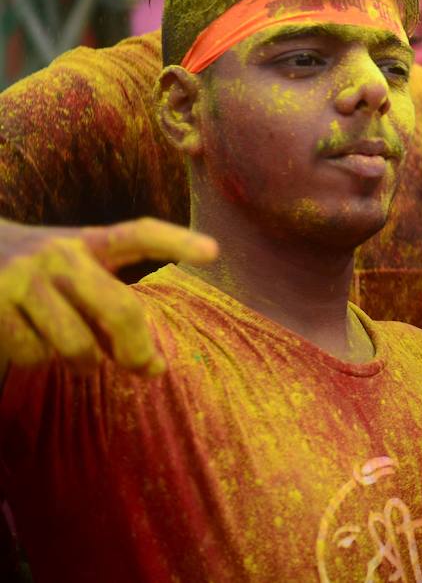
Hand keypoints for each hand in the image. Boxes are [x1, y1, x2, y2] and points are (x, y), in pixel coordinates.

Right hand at [0, 218, 217, 374]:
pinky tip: (28, 342)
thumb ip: (108, 304)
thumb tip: (148, 366)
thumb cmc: (36, 274)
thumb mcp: (73, 271)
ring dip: (85, 363)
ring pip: (77, 345)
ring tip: (83, 360)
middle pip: (122, 310)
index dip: (177, 242)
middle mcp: (59, 255)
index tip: (215, 252)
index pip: (139, 235)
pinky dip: (38, 360)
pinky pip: (35, 354)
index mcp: (87, 241)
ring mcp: (24, 279)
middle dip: (138, 350)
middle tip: (148, 368)